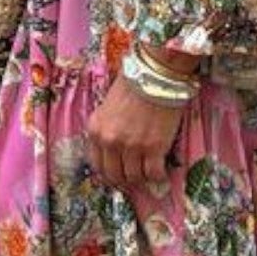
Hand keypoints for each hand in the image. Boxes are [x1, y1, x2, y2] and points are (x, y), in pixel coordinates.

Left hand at [87, 74, 184, 193]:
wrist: (155, 74)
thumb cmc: (133, 85)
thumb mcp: (108, 106)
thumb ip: (107, 129)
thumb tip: (115, 149)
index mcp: (95, 130)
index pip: (97, 165)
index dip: (108, 174)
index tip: (118, 175)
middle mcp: (110, 141)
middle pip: (114, 175)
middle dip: (124, 181)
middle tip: (134, 179)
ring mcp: (132, 146)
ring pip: (134, 177)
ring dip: (142, 178)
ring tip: (149, 172)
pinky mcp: (154, 147)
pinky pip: (153, 173)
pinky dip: (158, 176)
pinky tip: (161, 171)